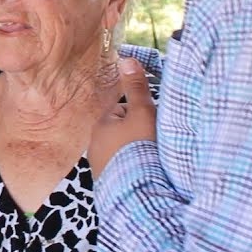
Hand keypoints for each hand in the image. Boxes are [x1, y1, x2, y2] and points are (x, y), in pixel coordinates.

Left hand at [88, 58, 156, 176]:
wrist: (138, 193)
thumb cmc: (139, 149)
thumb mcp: (142, 113)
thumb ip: (136, 88)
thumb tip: (126, 58)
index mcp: (101, 126)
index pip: (122, 111)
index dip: (141, 113)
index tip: (155, 122)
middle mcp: (95, 146)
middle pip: (122, 132)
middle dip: (138, 135)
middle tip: (156, 142)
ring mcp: (100, 167)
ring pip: (123, 152)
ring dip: (137, 154)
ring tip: (154, 160)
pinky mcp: (110, 185)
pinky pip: (124, 170)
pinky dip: (135, 170)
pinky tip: (148, 175)